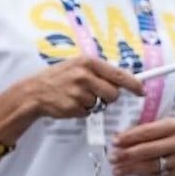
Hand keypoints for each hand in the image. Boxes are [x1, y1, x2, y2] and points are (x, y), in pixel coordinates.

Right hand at [23, 55, 143, 120]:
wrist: (33, 92)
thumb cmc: (56, 78)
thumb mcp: (76, 66)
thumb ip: (97, 72)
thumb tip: (120, 81)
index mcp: (88, 63)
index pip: (118, 74)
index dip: (133, 84)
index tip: (141, 91)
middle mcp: (84, 76)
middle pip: (113, 93)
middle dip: (108, 97)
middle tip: (96, 94)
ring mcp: (79, 92)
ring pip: (100, 104)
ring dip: (91, 104)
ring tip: (76, 96)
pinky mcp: (74, 107)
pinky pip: (87, 112)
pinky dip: (81, 110)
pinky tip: (69, 103)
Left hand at [110, 117, 174, 175]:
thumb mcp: (167, 130)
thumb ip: (147, 130)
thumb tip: (119, 135)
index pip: (148, 130)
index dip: (129, 137)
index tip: (114, 141)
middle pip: (149, 149)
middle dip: (127, 154)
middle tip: (112, 157)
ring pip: (153, 164)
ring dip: (132, 167)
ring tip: (116, 169)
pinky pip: (159, 174)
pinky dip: (143, 174)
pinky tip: (131, 174)